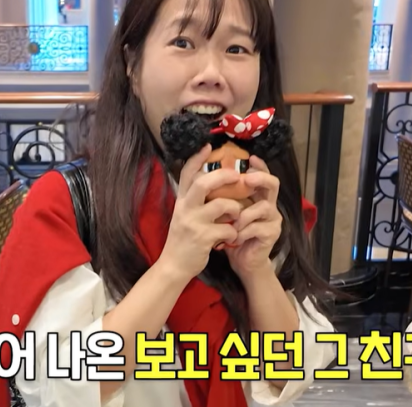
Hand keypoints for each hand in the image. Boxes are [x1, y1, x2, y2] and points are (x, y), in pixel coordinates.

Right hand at [158, 144, 243, 282]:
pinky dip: (234, 232)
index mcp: (181, 201)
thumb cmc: (183, 238)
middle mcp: (185, 209)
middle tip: (236, 175)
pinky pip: (227, 229)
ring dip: (235, 207)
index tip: (208, 146)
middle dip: (223, 176)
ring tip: (237, 213)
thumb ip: (194, 199)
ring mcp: (193, 223)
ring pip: (221, 205)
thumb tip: (209, 181)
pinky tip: (232, 237)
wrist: (174, 265)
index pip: (186, 174)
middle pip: (203, 184)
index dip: (197, 158)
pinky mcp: (203, 239)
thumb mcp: (183, 214)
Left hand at [225, 155, 282, 279]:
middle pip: (273, 183)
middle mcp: (268, 204)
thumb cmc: (231, 234)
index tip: (250, 157)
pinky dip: (242, 232)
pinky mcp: (272, 234)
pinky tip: (234, 238)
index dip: (259, 165)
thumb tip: (204, 176)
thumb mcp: (224, 212)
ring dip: (243, 214)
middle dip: (260, 178)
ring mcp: (272, 219)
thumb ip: (222, 196)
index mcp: (256, 196)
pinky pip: (256, 227)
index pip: (261, 174)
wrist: (242, 262)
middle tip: (247, 179)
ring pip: (263, 206)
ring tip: (231, 223)